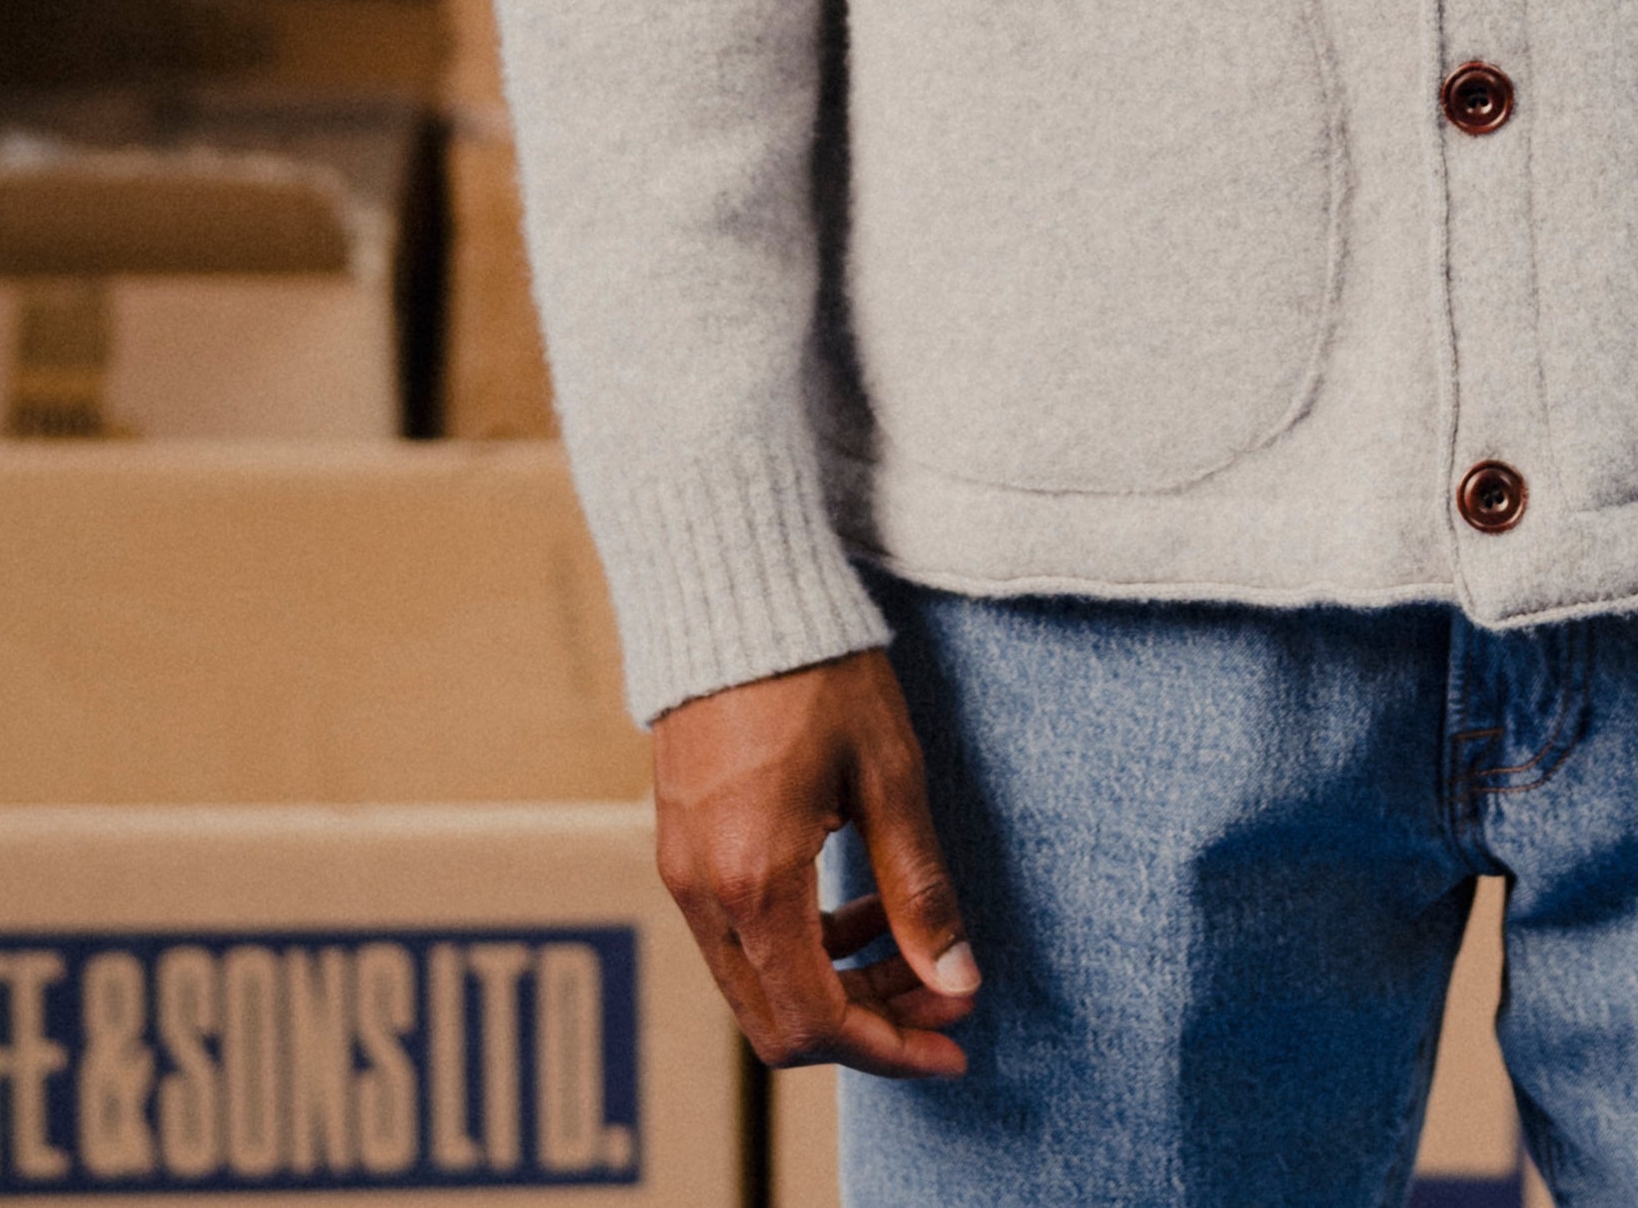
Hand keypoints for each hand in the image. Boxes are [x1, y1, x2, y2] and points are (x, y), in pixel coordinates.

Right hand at [651, 651, 980, 1076]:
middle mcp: (704, 894)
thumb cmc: (818, 668)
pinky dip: (798, 945)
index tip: (954, 1039)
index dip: (892, 1046)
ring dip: (835, 985)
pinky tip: (852, 900)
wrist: (732, 590)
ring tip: (909, 944)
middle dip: (870, 1022)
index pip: (818, 1024)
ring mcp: (682, 873)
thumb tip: (957, 980)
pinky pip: (736, 937)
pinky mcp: (680, 846)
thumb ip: (917, 887)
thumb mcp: (888, 773)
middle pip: (781, 1022)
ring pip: (757, 984)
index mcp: (757, 882)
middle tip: (943, 993)